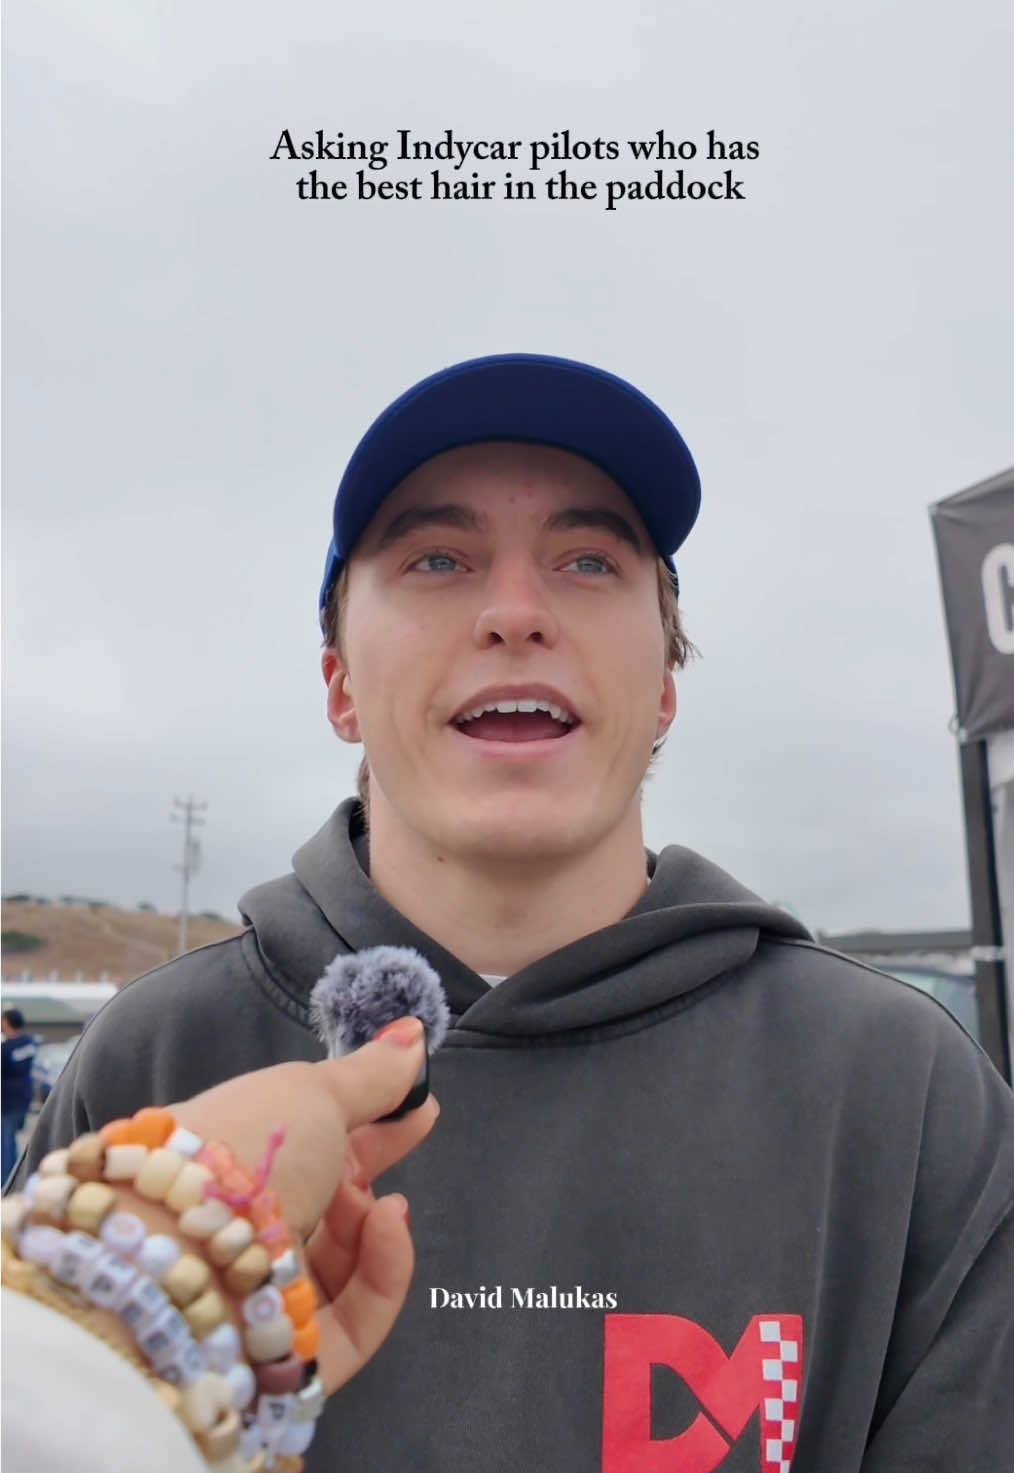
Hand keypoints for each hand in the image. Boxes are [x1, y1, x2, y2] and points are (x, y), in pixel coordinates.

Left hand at [170, 1018, 436, 1393]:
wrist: (185, 1254)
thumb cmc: (247, 1151)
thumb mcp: (313, 1093)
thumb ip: (369, 1075)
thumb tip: (412, 1032)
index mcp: (235, 1165)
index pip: (307, 1145)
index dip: (360, 1120)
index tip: (413, 1100)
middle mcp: (242, 1230)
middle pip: (324, 1205)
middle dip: (373, 1167)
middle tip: (421, 1126)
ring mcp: (263, 1297)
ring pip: (344, 1267)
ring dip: (375, 1228)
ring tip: (388, 1204)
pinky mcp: (288, 1356)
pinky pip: (354, 1320)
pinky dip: (383, 1273)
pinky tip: (389, 1229)